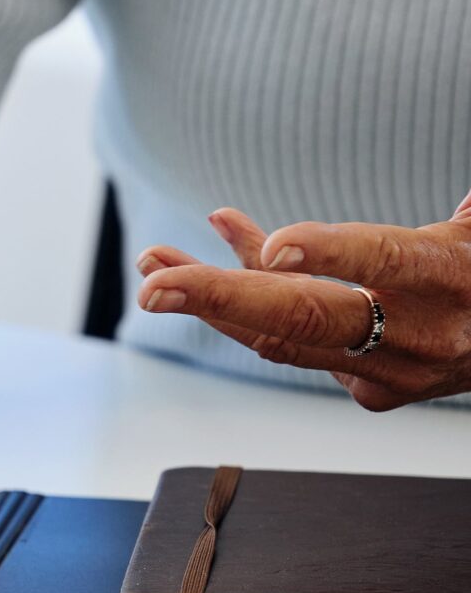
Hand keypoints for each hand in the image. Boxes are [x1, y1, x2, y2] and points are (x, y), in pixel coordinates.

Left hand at [136, 200, 470, 410]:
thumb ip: (459, 215)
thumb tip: (446, 204)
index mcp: (450, 279)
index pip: (383, 263)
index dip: (329, 254)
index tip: (274, 247)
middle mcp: (418, 335)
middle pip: (308, 319)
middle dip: (223, 300)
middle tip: (156, 285)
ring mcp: (388, 370)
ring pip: (283, 335)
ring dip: (210, 297)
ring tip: (153, 262)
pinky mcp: (367, 388)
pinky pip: (292, 339)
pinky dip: (250, 300)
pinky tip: (212, 257)